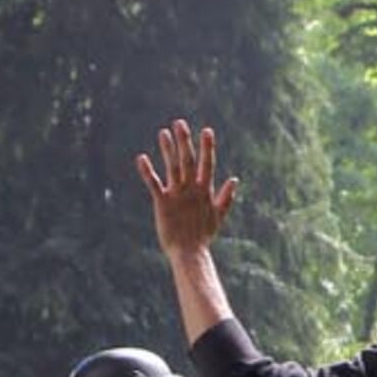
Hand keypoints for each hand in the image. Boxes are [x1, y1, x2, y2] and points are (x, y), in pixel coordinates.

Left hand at [138, 119, 240, 256]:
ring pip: (173, 167)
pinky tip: (141, 158)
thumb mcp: (218, 215)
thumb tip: (235, 180)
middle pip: (189, 160)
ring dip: (168, 149)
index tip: (206, 130)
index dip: (207, 147)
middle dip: (185, 141)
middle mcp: (191, 189)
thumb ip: (226, 197)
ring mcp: (177, 195)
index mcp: (205, 191)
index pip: (207, 164)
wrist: (189, 253)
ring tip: (163, 133)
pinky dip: (147, 171)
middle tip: (179, 123)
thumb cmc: (203, 236)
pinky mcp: (162, 203)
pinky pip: (154, 184)